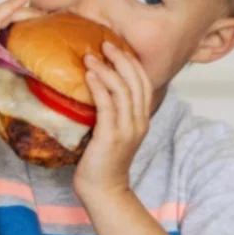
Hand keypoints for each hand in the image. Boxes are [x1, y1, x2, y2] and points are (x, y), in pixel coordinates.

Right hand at [0, 0, 44, 113]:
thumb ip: (6, 46)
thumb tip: (30, 43)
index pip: (1, 17)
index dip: (20, 13)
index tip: (42, 13)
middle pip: (3, 13)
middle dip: (25, 11)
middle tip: (47, 12)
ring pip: (3, 13)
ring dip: (24, 10)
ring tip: (43, 11)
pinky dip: (11, 7)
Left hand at [73, 41, 152, 199]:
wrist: (104, 190)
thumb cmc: (104, 161)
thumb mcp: (115, 131)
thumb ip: (113, 112)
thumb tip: (96, 88)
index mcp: (141, 118)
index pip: (144, 82)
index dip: (131, 62)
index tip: (116, 48)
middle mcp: (139, 121)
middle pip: (136, 80)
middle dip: (121, 59)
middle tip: (104, 44)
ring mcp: (127, 129)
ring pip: (123, 90)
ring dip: (106, 69)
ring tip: (91, 57)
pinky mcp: (111, 136)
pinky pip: (107, 105)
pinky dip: (99, 87)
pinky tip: (89, 76)